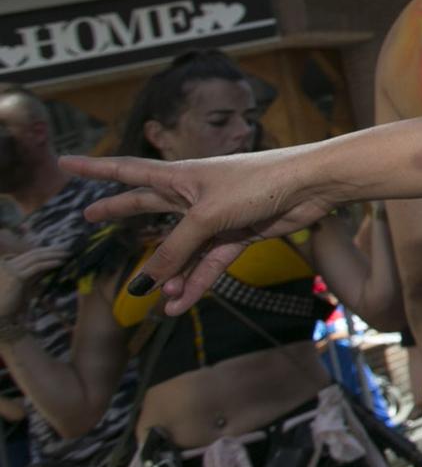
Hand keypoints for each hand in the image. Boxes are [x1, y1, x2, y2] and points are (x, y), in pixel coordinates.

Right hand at [0, 245, 66, 321]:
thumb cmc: (10, 303)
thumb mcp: (23, 285)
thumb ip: (33, 275)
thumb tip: (49, 267)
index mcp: (6, 264)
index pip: (29, 254)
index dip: (45, 250)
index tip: (58, 249)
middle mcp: (7, 264)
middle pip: (33, 253)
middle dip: (51, 250)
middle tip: (66, 249)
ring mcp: (10, 269)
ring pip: (36, 258)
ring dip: (54, 255)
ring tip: (67, 255)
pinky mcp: (16, 276)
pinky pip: (37, 267)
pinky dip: (51, 263)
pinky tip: (61, 263)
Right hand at [60, 149, 337, 312]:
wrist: (311, 186)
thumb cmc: (259, 183)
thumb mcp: (207, 215)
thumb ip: (176, 248)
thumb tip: (149, 280)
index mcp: (180, 176)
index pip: (127, 170)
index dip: (94, 168)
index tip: (65, 162)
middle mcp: (194, 194)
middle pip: (148, 206)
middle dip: (120, 211)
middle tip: (90, 217)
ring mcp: (216, 216)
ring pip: (181, 247)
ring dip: (170, 273)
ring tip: (159, 299)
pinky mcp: (238, 235)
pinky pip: (208, 263)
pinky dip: (197, 283)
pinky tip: (180, 305)